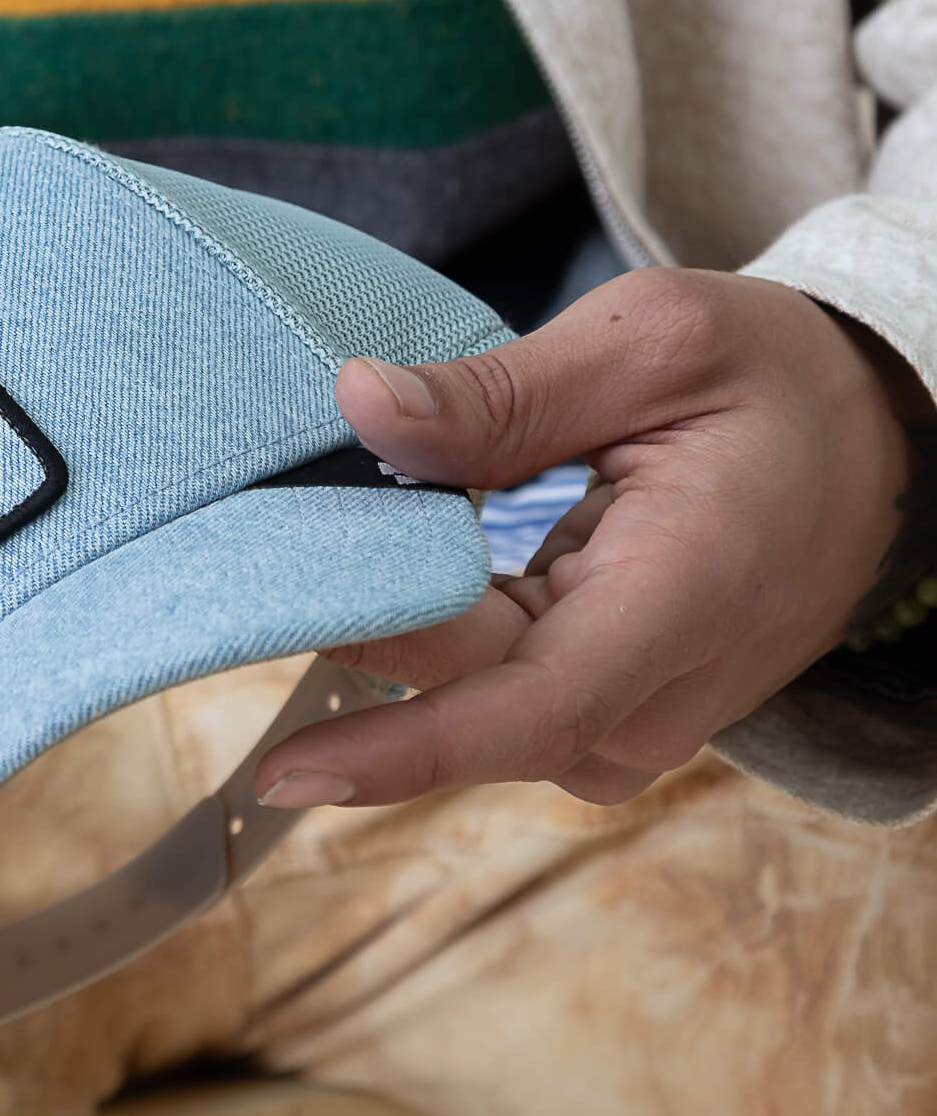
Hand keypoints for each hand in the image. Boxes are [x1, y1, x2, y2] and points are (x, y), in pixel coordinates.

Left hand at [254, 269, 924, 809]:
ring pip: (463, 702)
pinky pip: (481, 688)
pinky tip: (361, 568)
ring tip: (299, 548)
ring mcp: (625, 714)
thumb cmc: (773, 385)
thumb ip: (503, 391)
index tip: (282, 772)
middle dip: (350, 636)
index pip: (526, 712)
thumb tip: (360, 405)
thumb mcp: (651, 344)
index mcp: (682, 600)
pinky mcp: (595, 705)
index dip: (398, 750)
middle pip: (465, 699)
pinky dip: (416, 633)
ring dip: (379, 636)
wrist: (872, 444)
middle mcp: (653, 693)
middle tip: (243, 559)